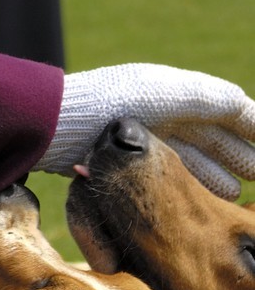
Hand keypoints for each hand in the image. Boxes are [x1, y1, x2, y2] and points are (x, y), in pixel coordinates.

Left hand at [39, 63, 254, 197]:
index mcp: (173, 91)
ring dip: (215, 172)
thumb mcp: (168, 94)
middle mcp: (161, 109)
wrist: (55, 124)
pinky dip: (188, 182)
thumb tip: (245, 104)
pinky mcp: (125, 158)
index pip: (227, 109)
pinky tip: (196, 199)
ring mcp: (142, 133)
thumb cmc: (112, 104)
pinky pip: (167, 170)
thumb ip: (211, 98)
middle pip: (210, 134)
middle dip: (237, 154)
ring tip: (235, 192)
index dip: (252, 128)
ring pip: (191, 155)